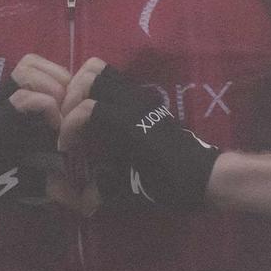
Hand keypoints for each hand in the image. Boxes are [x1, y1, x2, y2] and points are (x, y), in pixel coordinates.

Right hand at [64, 63, 219, 212]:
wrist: (204, 176)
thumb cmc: (172, 185)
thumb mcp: (135, 192)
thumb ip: (103, 191)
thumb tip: (77, 198)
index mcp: (132, 125)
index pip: (88, 109)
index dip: (69, 126)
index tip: (65, 146)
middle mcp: (135, 104)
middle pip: (92, 75)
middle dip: (71, 96)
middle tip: (65, 120)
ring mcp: (141, 98)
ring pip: (104, 72)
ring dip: (83, 88)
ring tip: (76, 113)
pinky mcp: (144, 100)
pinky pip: (114, 83)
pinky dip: (96, 91)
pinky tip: (94, 118)